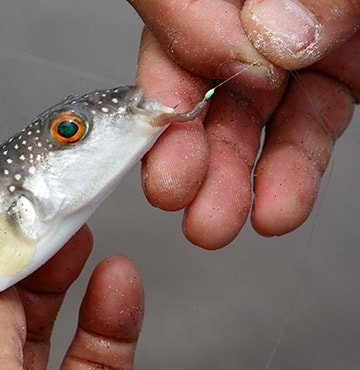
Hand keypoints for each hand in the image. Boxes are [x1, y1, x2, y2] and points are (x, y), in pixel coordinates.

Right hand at [129, 0, 358, 248]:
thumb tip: (275, 34)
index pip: (175, 4)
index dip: (167, 64)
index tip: (179, 105)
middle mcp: (252, 5)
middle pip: (197, 73)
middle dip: (184, 143)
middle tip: (175, 188)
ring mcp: (292, 39)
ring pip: (246, 113)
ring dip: (228, 177)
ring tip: (216, 220)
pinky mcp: (331, 72)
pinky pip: (306, 125)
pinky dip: (291, 172)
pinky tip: (278, 203)